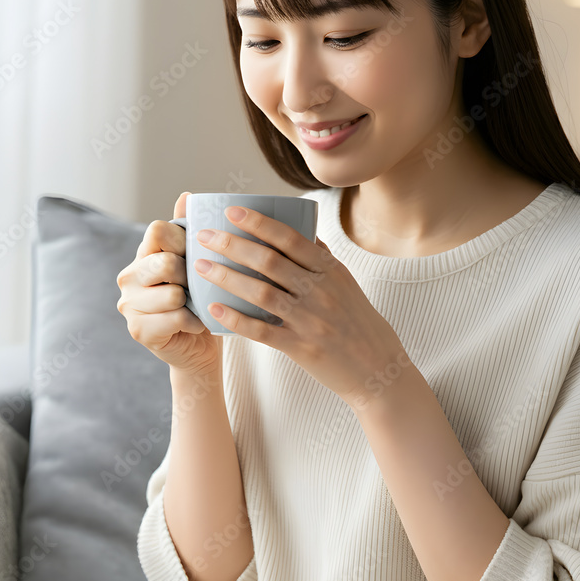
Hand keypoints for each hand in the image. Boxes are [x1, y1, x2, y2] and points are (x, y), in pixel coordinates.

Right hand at [116, 191, 222, 378]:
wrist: (198, 346)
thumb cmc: (199, 300)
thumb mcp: (196, 262)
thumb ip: (187, 230)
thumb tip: (187, 196)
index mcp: (143, 255)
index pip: (158, 230)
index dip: (183, 240)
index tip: (197, 255)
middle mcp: (129, 276)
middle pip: (165, 262)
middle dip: (191, 275)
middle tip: (199, 286)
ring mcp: (129, 305)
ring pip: (172, 293)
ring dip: (195, 302)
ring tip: (197, 306)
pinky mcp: (139, 330)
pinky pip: (176, 318)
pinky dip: (195, 322)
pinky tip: (196, 324)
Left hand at [193, 205, 411, 409]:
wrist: (378, 369)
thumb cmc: (357, 321)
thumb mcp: (345, 282)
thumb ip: (321, 257)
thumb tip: (300, 229)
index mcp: (330, 270)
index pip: (290, 238)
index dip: (258, 223)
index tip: (231, 212)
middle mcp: (321, 291)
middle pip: (269, 262)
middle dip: (232, 245)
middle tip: (204, 236)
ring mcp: (311, 321)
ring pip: (261, 294)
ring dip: (226, 278)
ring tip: (201, 267)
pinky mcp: (302, 348)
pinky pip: (263, 332)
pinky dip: (236, 319)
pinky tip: (213, 309)